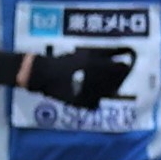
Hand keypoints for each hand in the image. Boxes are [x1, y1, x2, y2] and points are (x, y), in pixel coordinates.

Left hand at [16, 43, 136, 110]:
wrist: (31, 71)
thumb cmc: (50, 83)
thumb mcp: (67, 96)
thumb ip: (83, 102)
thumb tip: (96, 107)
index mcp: (86, 64)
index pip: (108, 65)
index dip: (119, 67)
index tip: (129, 66)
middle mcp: (83, 56)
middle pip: (104, 53)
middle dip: (117, 52)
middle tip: (128, 51)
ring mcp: (75, 54)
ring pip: (95, 51)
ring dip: (106, 52)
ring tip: (115, 53)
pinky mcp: (68, 55)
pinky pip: (87, 54)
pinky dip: (95, 55)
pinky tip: (95, 61)